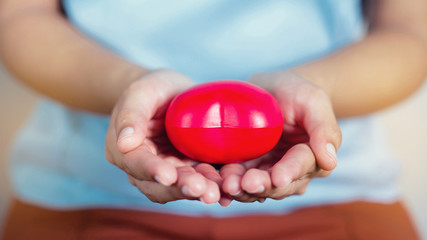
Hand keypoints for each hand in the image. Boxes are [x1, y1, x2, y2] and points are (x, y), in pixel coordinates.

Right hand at [105, 70, 224, 204]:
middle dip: (180, 189)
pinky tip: (228, 188)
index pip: (136, 163)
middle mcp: (144, 168)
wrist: (171, 92)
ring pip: (181, 187)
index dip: (151, 171)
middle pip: (159, 186)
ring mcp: (169, 170)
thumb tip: (123, 143)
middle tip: (202, 190)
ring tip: (217, 192)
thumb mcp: (140, 92)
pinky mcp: (189, 169)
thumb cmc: (152, 89)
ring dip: (199, 191)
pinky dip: (213, 185)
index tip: (167, 176)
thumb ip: (131, 115)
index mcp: (125, 151)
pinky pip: (200, 181)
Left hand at [220, 71, 341, 201]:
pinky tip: (218, 181)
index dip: (290, 172)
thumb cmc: (295, 91)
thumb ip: (324, 128)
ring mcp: (267, 171)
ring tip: (229, 184)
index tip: (278, 178)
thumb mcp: (312, 99)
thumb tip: (331, 161)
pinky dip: (229, 181)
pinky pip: (238, 179)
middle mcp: (291, 170)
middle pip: (278, 184)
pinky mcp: (246, 168)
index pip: (302, 166)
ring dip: (243, 189)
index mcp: (312, 155)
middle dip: (263, 185)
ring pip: (257, 187)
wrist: (270, 89)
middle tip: (246, 184)